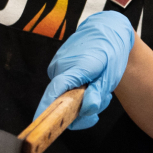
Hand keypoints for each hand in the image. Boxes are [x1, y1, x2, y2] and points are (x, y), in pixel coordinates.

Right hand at [34, 11, 134, 129]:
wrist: (107, 28)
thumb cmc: (111, 51)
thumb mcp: (111, 74)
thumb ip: (98, 92)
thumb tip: (88, 109)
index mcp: (74, 67)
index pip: (55, 92)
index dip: (46, 109)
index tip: (41, 124)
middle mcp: (60, 66)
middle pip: (63, 100)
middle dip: (83, 108)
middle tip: (104, 99)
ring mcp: (57, 65)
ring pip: (65, 94)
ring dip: (83, 98)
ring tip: (101, 86)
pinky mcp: (58, 66)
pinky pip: (65, 86)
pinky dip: (78, 90)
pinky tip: (92, 81)